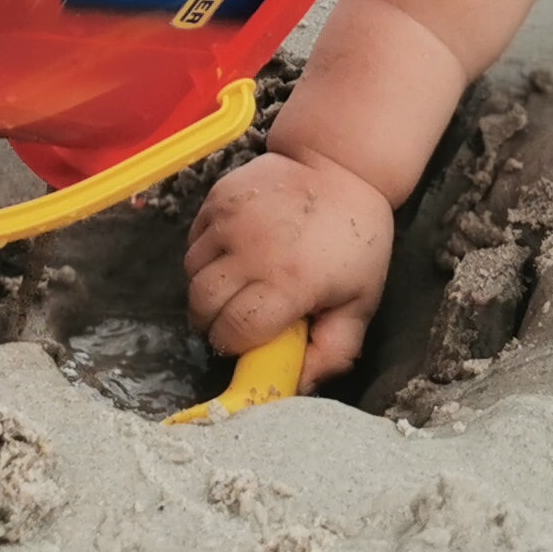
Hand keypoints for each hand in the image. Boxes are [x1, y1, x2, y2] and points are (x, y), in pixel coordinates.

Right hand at [184, 150, 393, 391]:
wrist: (343, 165)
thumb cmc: (357, 241)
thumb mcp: (360, 301)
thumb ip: (334, 351)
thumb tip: (297, 386)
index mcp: (289, 282)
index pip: (234, 333)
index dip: (236, 344)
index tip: (249, 340)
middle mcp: (252, 250)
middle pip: (203, 306)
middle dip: (213, 322)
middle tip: (234, 318)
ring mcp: (231, 220)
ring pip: (192, 273)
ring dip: (207, 288)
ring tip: (234, 285)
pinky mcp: (218, 197)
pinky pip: (193, 240)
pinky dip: (204, 255)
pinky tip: (232, 254)